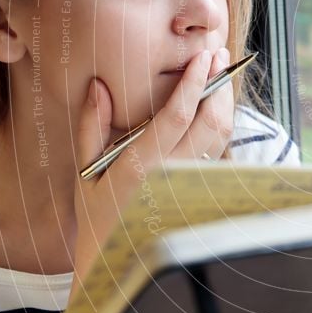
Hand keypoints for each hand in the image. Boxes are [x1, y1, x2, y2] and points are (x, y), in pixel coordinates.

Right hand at [71, 47, 233, 286]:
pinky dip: (223, 121)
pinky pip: (221, 149)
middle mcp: (173, 174)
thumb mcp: (85, 169)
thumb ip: (91, 126)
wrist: (118, 259)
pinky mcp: (203, 189)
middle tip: (219, 53)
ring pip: (222, 134)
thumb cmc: (97, 212)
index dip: (193, 82)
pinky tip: (217, 103)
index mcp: (140, 166)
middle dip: (218, 83)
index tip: (203, 56)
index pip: (177, 115)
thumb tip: (99, 86)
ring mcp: (192, 183)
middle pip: (211, 120)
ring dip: (225, 100)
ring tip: (220, 72)